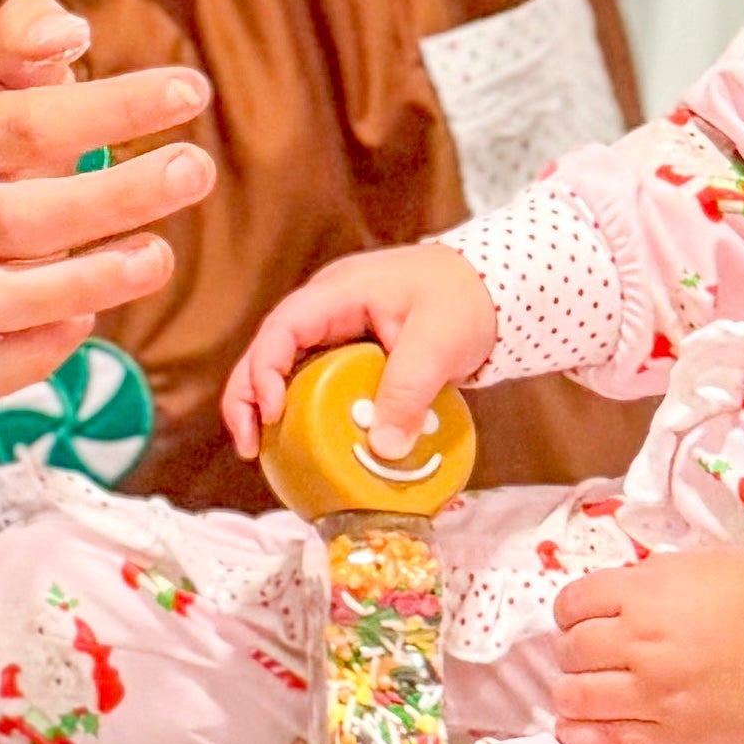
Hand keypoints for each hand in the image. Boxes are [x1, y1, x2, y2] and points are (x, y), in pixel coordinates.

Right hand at [0, 0, 213, 405]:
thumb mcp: (3, 68)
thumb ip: (27, 30)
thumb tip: (65, 31)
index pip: (26, 125)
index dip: (111, 108)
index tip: (191, 90)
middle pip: (18, 217)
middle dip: (114, 197)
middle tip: (196, 169)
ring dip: (84, 282)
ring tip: (161, 258)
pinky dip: (33, 357)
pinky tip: (91, 323)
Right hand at [224, 240, 501, 457]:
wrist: (495, 290)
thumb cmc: (466, 298)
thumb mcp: (440, 343)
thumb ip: (410, 392)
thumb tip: (384, 449)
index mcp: (338, 293)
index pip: (283, 327)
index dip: (266, 369)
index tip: (273, 412)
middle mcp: (326, 311)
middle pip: (268, 351)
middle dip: (248, 398)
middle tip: (248, 446)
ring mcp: (336, 332)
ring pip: (286, 369)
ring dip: (271, 409)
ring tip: (266, 453)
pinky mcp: (351, 355)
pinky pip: (316, 384)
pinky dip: (306, 413)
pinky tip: (310, 446)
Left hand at [547, 551, 743, 743]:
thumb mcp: (699, 566)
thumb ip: (650, 581)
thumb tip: (615, 598)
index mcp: (645, 596)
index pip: (573, 603)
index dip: (573, 611)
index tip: (581, 617)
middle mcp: (641, 646)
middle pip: (572, 650)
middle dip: (573, 650)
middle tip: (586, 653)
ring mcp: (656, 697)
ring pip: (578, 697)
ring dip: (570, 692)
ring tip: (578, 691)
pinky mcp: (677, 741)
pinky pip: (611, 743)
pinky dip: (582, 736)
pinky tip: (573, 730)